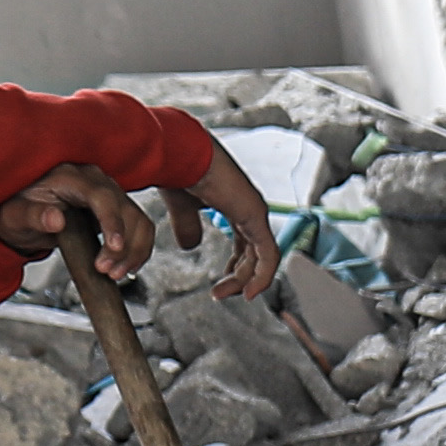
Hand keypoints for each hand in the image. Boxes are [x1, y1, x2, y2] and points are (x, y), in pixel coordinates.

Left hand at [0, 161, 159, 277]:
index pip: (102, 196)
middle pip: (126, 210)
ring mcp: (109, 195)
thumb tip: (56, 218)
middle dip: (124, 245)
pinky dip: (138, 250)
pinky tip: (127, 267)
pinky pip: (139, 229)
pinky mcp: (117, 211)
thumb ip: (33, 215)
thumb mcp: (15, 216)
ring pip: (139, 222)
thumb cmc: (16, 213)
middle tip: (108, 271)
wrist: (22, 220)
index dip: (112, 221)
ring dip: (134, 251)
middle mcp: (95, 182)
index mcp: (70, 177)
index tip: (114, 247)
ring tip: (116, 273)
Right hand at [152, 156, 268, 297]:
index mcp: (235, 206)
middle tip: (220, 293)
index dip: (236, 268)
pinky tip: (249, 291)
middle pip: (254, 254)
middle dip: (239, 277)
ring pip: (262, 258)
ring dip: (245, 280)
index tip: (220, 284)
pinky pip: (268, 254)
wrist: (177, 152)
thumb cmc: (177, 169)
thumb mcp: (182, 206)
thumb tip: (189, 246)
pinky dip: (262, 276)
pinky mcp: (255, 216)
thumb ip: (187, 226)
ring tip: (226, 294)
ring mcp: (255, 212)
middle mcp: (250, 210)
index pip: (245, 245)